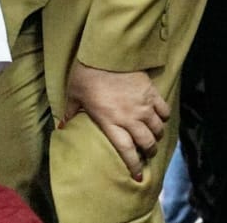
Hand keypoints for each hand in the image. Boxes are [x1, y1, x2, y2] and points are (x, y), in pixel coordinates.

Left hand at [62, 62, 168, 179]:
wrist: (104, 52)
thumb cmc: (85, 74)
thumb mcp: (74, 95)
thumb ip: (71, 113)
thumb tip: (62, 126)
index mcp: (110, 122)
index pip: (127, 151)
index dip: (134, 165)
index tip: (138, 175)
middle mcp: (129, 118)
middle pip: (147, 143)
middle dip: (149, 151)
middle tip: (147, 152)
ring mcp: (142, 105)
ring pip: (158, 129)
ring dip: (157, 136)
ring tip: (153, 136)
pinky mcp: (151, 92)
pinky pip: (164, 110)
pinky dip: (163, 117)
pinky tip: (159, 117)